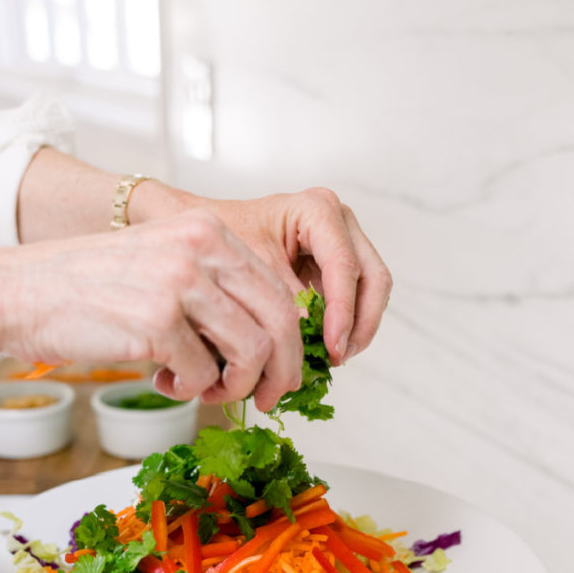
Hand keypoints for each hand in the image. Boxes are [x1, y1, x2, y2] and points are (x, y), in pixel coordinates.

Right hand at [0, 209, 302, 410]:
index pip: (278, 291)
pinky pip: (202, 374)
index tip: (277, 373)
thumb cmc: (87, 287)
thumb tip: (264, 345)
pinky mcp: (156, 323)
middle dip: (280, 372)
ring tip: (204, 390)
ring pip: (251, 352)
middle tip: (266, 399)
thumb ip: (213, 291)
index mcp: (208, 231)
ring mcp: (180, 284)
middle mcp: (201, 249)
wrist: (18, 291)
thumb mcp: (163, 264)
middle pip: (279, 322)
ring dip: (233, 386)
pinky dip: (190, 390)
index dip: (288, 343)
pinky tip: (163, 381)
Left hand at [131, 183, 392, 364]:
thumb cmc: (217, 242)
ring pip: (371, 293)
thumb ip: (282, 304)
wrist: (200, 236)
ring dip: (355, 330)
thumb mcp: (246, 271)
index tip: (332, 348)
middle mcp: (338, 223)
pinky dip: (343, 328)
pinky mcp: (337, 270)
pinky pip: (355, 301)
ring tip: (330, 361)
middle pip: (373, 278)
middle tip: (336, 359)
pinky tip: (322, 352)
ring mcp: (342, 245)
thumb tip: (307, 345)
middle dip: (359, 324)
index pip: (345, 266)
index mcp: (317, 211)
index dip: (343, 313)